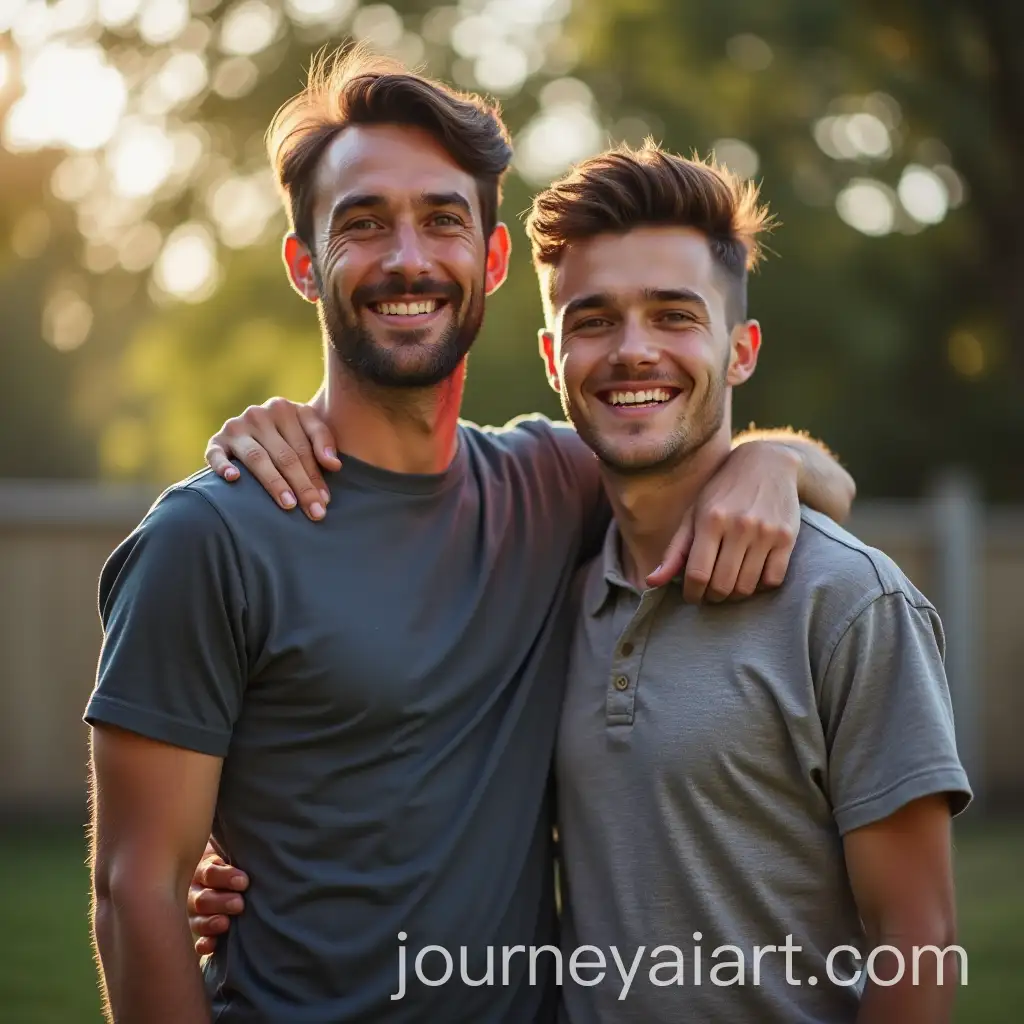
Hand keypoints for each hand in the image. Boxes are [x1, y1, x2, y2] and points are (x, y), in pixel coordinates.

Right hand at [188, 841, 249, 956]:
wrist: (227, 875)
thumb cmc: (235, 861)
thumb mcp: (233, 851)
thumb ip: (240, 848)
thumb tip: (264, 830)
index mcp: (203, 869)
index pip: (209, 873)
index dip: (225, 877)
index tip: (244, 881)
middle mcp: (195, 892)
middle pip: (202, 899)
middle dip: (221, 902)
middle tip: (239, 904)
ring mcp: (194, 914)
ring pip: (197, 920)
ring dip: (211, 922)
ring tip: (225, 924)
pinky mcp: (200, 933)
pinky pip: (198, 941)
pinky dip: (204, 944)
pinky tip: (210, 946)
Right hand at [205, 397, 340, 519]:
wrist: (256, 425)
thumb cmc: (289, 432)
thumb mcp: (308, 427)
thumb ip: (324, 441)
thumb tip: (334, 465)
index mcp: (283, 409)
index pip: (303, 448)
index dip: (316, 475)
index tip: (325, 501)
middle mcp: (258, 415)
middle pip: (285, 456)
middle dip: (302, 485)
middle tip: (314, 512)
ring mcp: (236, 427)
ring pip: (257, 458)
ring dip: (274, 482)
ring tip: (289, 504)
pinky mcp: (216, 441)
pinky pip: (216, 454)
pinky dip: (222, 466)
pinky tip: (234, 479)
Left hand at [647, 441, 800, 602]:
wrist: (768, 463)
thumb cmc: (722, 491)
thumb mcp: (693, 513)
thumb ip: (674, 550)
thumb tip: (651, 582)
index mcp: (710, 520)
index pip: (698, 574)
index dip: (692, 593)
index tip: (692, 596)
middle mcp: (739, 526)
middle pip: (723, 585)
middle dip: (712, 597)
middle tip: (710, 593)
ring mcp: (765, 532)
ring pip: (747, 587)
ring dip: (735, 595)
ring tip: (728, 586)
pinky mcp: (787, 537)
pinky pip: (772, 579)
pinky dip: (760, 586)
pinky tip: (751, 575)